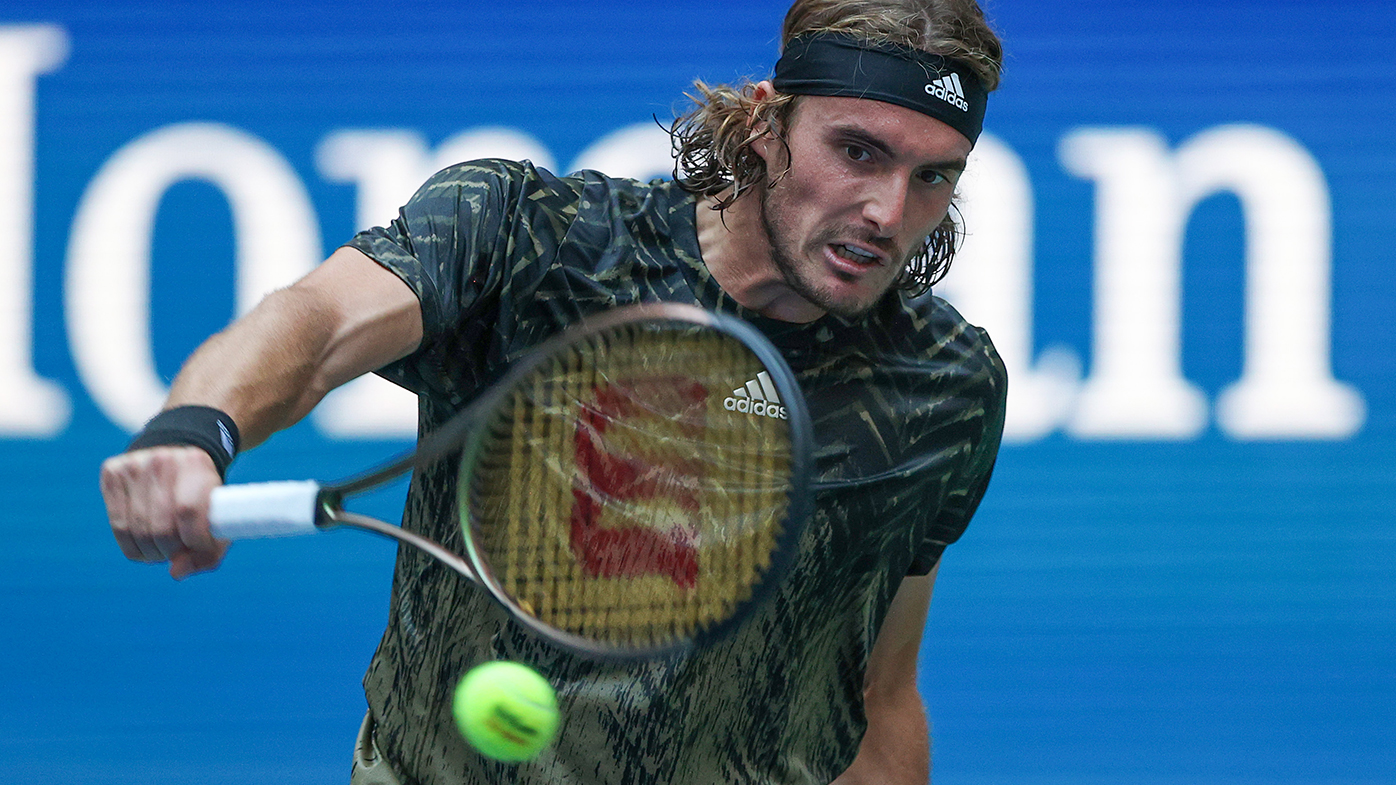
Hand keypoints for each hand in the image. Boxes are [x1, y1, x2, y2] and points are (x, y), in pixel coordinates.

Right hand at [100, 446, 228, 578]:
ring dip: (152, 552)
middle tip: (178, 549)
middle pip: (161, 527)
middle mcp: (162, 460)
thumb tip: (175, 572)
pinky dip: (133, 546)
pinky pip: (118, 527)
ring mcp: (133, 464)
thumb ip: (208, 552)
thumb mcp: (216, 515)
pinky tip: (144, 542)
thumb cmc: (200, 495)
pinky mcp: (112, 472)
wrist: (174, 456)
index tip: (199, 549)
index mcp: (195, 463)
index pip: (189, 512)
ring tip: (163, 547)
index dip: (194, 542)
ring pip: (137, 531)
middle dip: (171, 550)